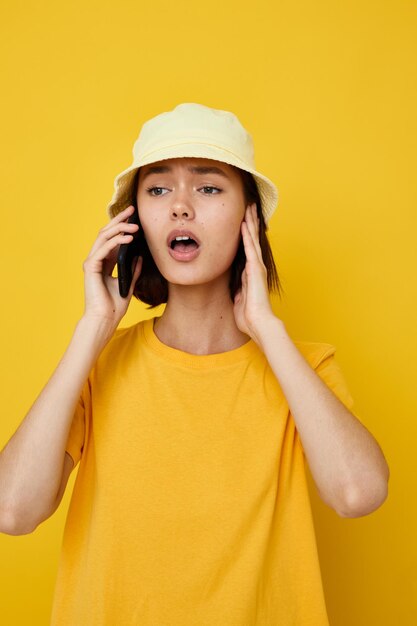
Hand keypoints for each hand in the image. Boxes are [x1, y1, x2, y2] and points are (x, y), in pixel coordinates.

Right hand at [81, 205, 142, 330]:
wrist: (105, 320)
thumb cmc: (114, 307)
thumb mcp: (128, 284)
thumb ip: (133, 270)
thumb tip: (140, 256)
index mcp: (104, 263)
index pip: (112, 238)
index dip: (122, 226)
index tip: (134, 216)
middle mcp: (96, 260)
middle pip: (106, 233)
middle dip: (119, 220)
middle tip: (132, 210)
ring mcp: (92, 262)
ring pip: (103, 237)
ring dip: (119, 228)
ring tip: (134, 225)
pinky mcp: (90, 267)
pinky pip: (103, 248)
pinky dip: (115, 241)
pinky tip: (128, 238)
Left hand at [233, 203, 277, 343]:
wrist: (259, 323)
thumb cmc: (249, 316)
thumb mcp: (239, 299)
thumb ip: (238, 291)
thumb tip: (235, 289)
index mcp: (251, 273)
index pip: (248, 249)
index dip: (246, 234)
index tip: (243, 221)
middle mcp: (256, 267)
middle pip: (252, 239)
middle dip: (250, 222)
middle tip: (249, 205)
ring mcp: (257, 266)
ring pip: (252, 239)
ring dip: (250, 222)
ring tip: (249, 207)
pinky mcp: (255, 269)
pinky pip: (249, 248)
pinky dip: (246, 235)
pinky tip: (244, 223)